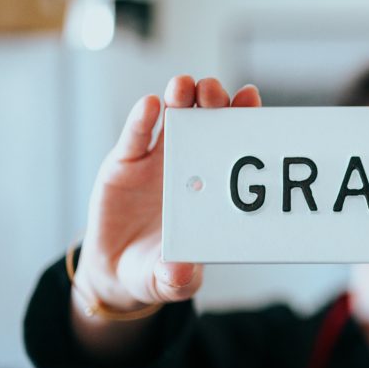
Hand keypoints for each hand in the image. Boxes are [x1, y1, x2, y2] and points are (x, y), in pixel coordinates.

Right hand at [76, 76, 261, 312]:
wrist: (117, 270)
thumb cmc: (158, 270)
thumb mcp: (170, 280)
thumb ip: (177, 278)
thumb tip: (180, 272)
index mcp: (212, 186)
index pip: (233, 144)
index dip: (243, 118)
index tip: (251, 97)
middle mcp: (190, 164)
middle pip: (206, 121)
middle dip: (213, 101)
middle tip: (215, 91)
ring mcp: (157, 161)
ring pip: (173, 118)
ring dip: (180, 98)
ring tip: (184, 86)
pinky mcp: (124, 162)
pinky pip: (135, 136)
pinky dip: (141, 119)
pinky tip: (150, 104)